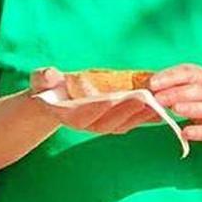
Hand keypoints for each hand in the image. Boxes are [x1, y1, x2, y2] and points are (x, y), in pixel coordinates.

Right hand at [29, 67, 157, 134]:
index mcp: (70, 115)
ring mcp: (101, 126)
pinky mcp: (113, 124)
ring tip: (158, 104)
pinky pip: (131, 122)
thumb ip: (44, 77)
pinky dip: (145, 117)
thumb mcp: (41, 79)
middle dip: (129, 110)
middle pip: (111, 120)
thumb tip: (51, 75)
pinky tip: (160, 110)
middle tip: (145, 99)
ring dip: (142, 115)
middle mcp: (87, 125)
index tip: (116, 98)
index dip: (103, 106)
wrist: (53, 98)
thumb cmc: (47, 86)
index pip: (88, 112)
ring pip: (124, 123)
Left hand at [150, 64, 201, 151]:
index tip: (152, 83)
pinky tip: (185, 132)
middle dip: (176, 93)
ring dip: (191, 108)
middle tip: (158, 98)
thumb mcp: (188, 88)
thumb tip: (141, 88)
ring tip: (175, 109)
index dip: (170, 77)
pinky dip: (199, 131)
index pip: (187, 72)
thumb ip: (168, 87)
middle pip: (197, 89)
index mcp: (200, 77)